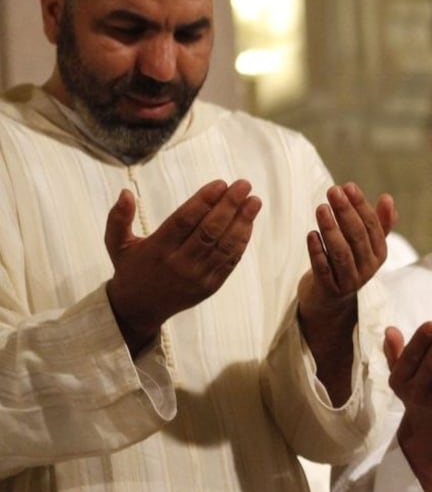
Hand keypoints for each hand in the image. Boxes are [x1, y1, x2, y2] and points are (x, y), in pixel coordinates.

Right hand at [105, 180, 260, 353]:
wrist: (140, 308)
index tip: (220, 183)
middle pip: (209, 230)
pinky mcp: (211, 285)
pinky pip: (229, 261)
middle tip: (244, 185)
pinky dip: (242, 241)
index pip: (184, 220)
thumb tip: (126, 192)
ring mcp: (197, 276)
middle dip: (229, 205)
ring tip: (254, 201)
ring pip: (224, 245)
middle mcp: (179, 263)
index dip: (204, 200)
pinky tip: (249, 222)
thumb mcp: (116, 244)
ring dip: (242, 221)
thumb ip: (118, 218)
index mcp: (157, 249)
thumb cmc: (131, 268)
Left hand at [297, 183, 395, 322]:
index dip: (360, 205)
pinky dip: (317, 252)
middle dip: (345, 212)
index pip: (372, 226)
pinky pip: (323, 270)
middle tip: (332, 191)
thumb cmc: (347, 263)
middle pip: (357, 237)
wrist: (330, 300)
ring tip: (321, 208)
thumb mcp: (365, 244)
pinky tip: (311, 234)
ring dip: (331, 229)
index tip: (347, 186)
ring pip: (341, 253)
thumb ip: (378, 223)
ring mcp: (349, 281)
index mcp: (379, 253)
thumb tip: (388, 198)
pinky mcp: (329, 291)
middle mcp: (368, 268)